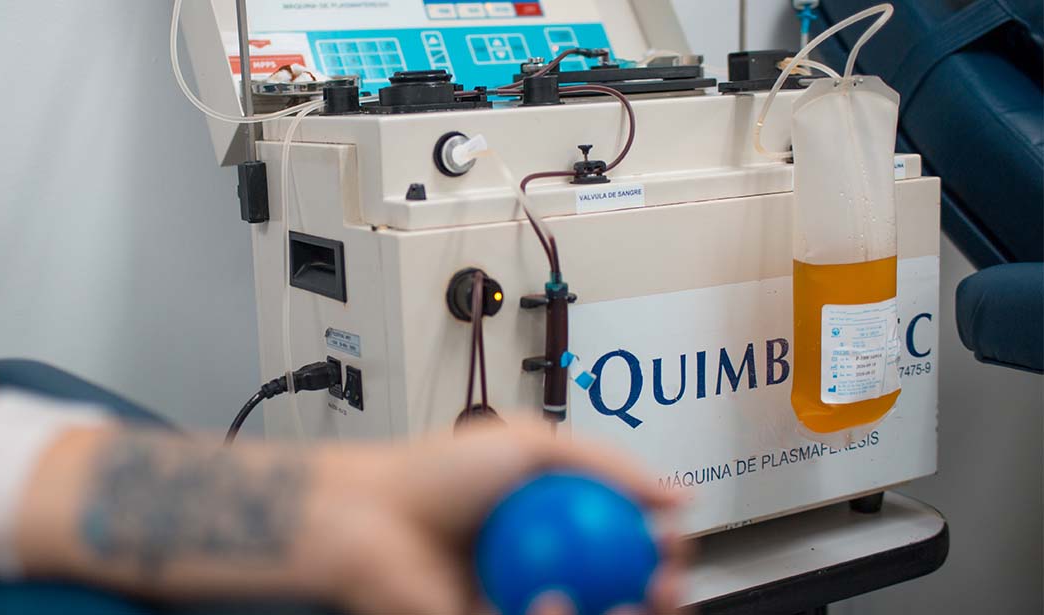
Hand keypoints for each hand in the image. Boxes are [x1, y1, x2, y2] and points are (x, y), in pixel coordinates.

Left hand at [299, 419, 683, 614]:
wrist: (368, 515)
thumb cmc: (435, 474)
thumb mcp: (534, 447)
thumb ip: (608, 466)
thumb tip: (681, 494)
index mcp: (558, 524)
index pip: (626, 547)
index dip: (662, 556)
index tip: (675, 549)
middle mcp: (545, 567)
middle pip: (617, 595)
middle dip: (657, 600)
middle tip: (664, 588)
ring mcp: (518, 604)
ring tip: (620, 601)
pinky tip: (550, 603)